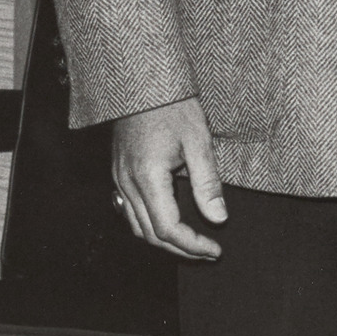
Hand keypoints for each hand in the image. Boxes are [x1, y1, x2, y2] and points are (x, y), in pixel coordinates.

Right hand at [112, 97, 226, 257]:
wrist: (142, 82)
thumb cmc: (172, 106)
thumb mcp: (198, 141)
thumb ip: (207, 183)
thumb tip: (218, 219)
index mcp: (147, 178)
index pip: (168, 229)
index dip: (192, 245)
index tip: (215, 250)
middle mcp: (127, 183)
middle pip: (150, 234)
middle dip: (180, 249)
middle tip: (208, 252)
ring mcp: (118, 179)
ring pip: (137, 226)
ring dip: (164, 241)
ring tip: (192, 243)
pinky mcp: (118, 173)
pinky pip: (129, 211)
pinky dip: (149, 225)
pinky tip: (168, 222)